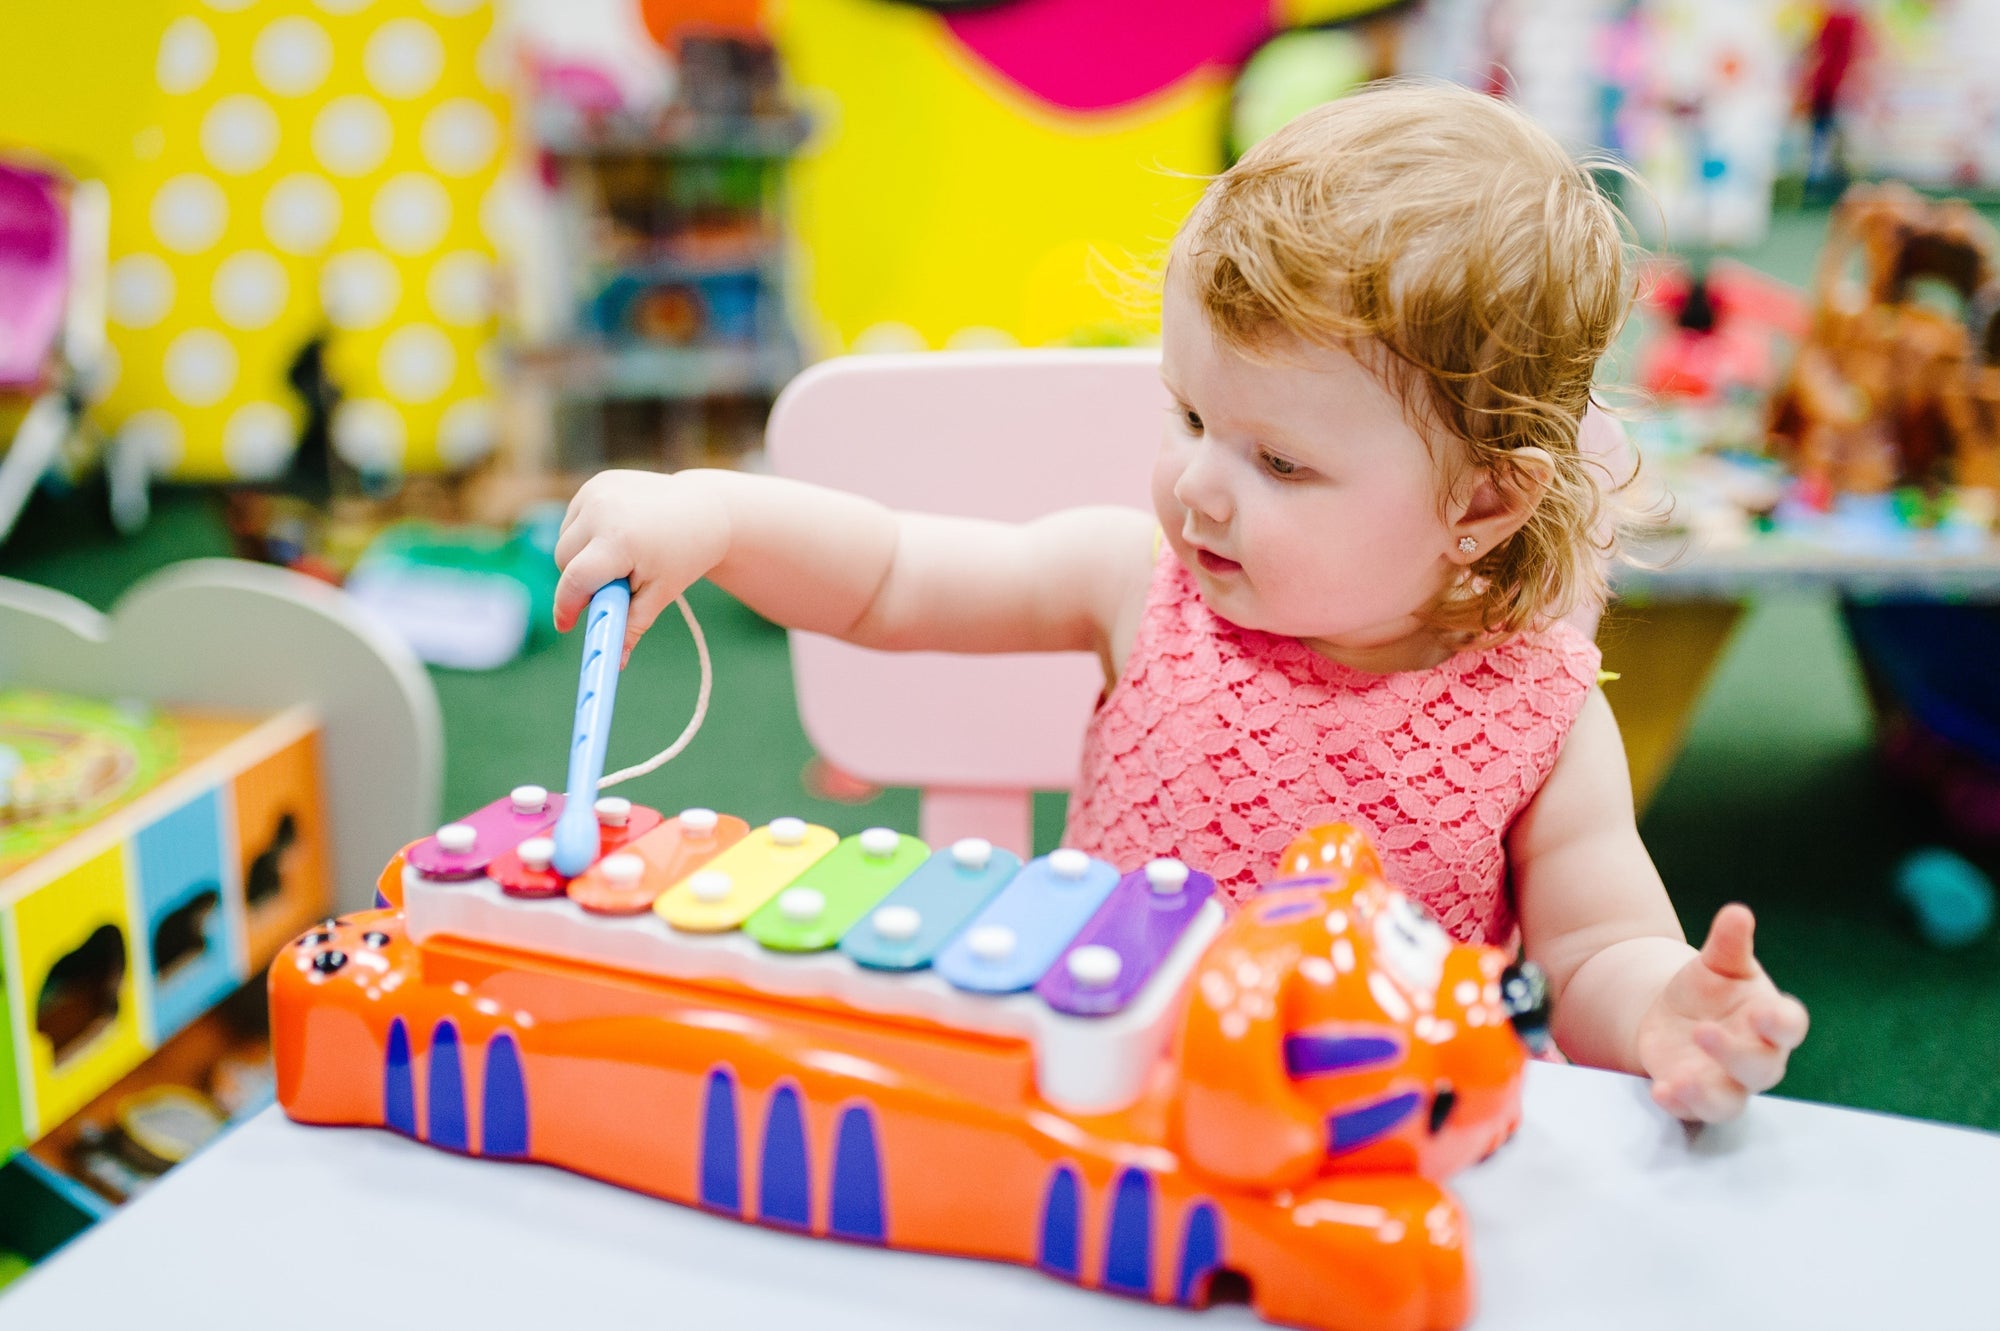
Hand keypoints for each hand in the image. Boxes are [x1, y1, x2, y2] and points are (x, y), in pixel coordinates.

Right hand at [553, 470, 726, 664]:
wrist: (706, 509)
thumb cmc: (685, 555)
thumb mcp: (661, 593)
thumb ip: (632, 626)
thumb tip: (613, 663)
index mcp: (620, 540)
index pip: (576, 580)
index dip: (567, 607)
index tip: (567, 626)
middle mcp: (603, 510)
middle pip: (565, 561)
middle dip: (580, 582)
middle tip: (612, 589)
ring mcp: (598, 492)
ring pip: (566, 541)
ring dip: (582, 558)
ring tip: (622, 559)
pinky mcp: (597, 483)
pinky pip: (575, 520)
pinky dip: (587, 535)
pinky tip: (618, 536)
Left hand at [1635, 904, 1808, 1122]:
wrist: (1677, 1014)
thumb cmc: (1713, 988)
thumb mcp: (1718, 962)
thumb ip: (1729, 942)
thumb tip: (1737, 912)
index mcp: (1770, 1019)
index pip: (1789, 1026)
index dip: (1782, 1023)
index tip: (1766, 1013)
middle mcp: (1756, 1056)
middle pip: (1760, 1067)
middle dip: (1735, 1053)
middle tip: (1704, 1032)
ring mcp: (1726, 1081)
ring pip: (1729, 1100)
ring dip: (1707, 1093)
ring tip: (1682, 1080)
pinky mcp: (1695, 1096)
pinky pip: (1692, 1110)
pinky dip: (1679, 1104)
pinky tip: (1660, 1091)